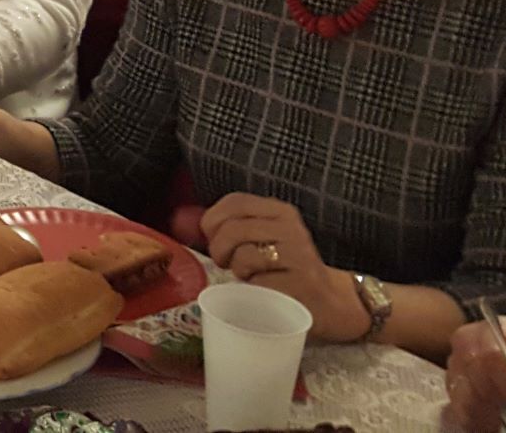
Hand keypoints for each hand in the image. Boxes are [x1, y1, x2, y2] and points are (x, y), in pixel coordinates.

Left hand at [200, 193, 364, 341]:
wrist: (327, 303)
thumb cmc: (282, 269)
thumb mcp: (255, 239)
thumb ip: (218, 228)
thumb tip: (178, 220)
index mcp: (280, 211)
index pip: (234, 202)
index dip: (213, 221)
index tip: (214, 238)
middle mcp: (291, 228)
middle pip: (232, 229)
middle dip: (219, 249)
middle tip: (227, 263)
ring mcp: (298, 256)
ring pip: (243, 255)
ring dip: (237, 270)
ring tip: (250, 276)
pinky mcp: (299, 284)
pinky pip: (256, 282)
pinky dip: (251, 288)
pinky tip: (263, 289)